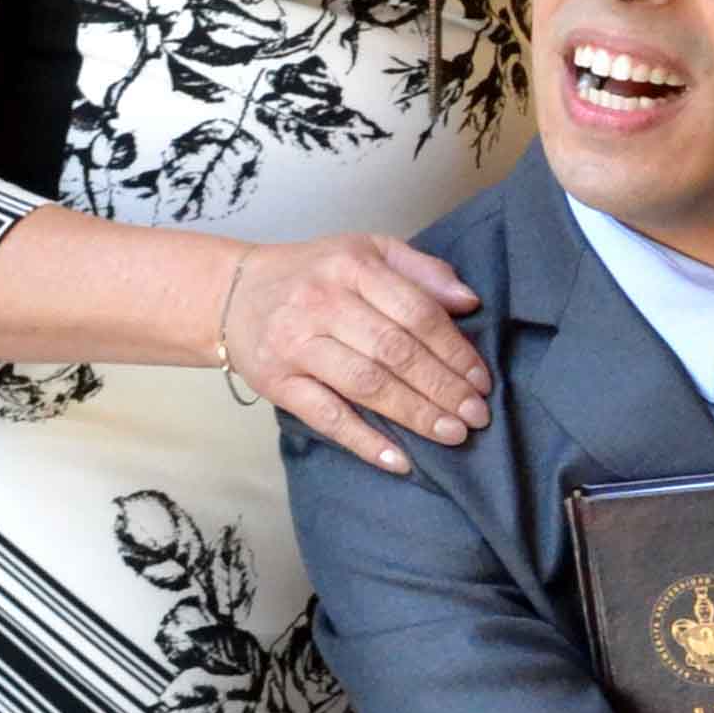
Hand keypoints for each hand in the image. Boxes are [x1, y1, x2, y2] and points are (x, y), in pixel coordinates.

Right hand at [223, 235, 490, 476]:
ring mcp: (296, 343)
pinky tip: (400, 460)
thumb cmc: (313, 274)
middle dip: (442, 387)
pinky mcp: (276, 381)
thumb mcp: (365, 252)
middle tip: (476, 416)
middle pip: (395, 350)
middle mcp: (322, 302)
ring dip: (414, 413)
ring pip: (366, 383)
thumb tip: (469, 301)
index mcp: (351, 266)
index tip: (482, 380)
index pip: (416, 312)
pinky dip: (364, 441)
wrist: (232, 292)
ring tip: (452, 435)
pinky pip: (327, 416)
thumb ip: (420, 271)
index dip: (455, 350)